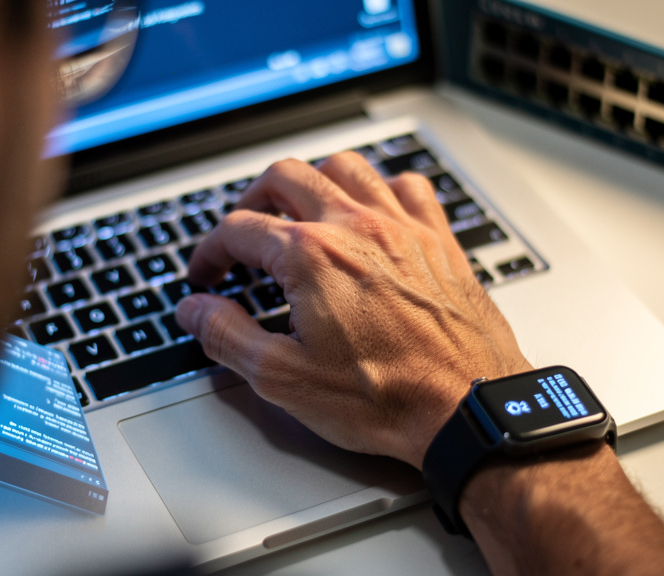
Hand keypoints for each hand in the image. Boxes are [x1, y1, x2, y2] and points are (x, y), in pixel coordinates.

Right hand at [175, 152, 530, 468]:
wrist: (468, 410)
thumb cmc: (387, 397)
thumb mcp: (285, 378)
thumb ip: (228, 336)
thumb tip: (195, 310)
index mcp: (311, 256)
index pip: (238, 230)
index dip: (209, 252)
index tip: (207, 276)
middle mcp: (355, 227)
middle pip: (284, 177)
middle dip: (251, 202)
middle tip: (243, 237)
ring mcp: (401, 227)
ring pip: (345, 167)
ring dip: (312, 182)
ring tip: (299, 212)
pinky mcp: (437, 239)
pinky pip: (406, 186)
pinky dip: (381, 189)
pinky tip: (372, 215)